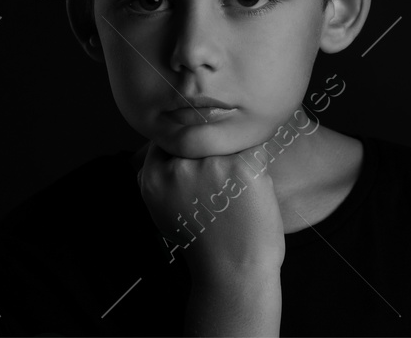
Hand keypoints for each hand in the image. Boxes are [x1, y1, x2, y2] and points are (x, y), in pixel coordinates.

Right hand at [136, 140, 284, 277]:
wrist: (234, 271)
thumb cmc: (201, 244)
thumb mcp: (161, 212)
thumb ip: (158, 178)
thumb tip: (163, 148)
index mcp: (154, 178)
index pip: (166, 141)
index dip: (183, 148)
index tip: (195, 160)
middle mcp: (179, 168)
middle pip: (195, 139)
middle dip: (208, 152)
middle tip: (220, 179)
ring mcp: (211, 165)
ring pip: (224, 140)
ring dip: (233, 156)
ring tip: (237, 189)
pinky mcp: (243, 167)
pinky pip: (253, 147)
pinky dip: (255, 162)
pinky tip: (252, 184)